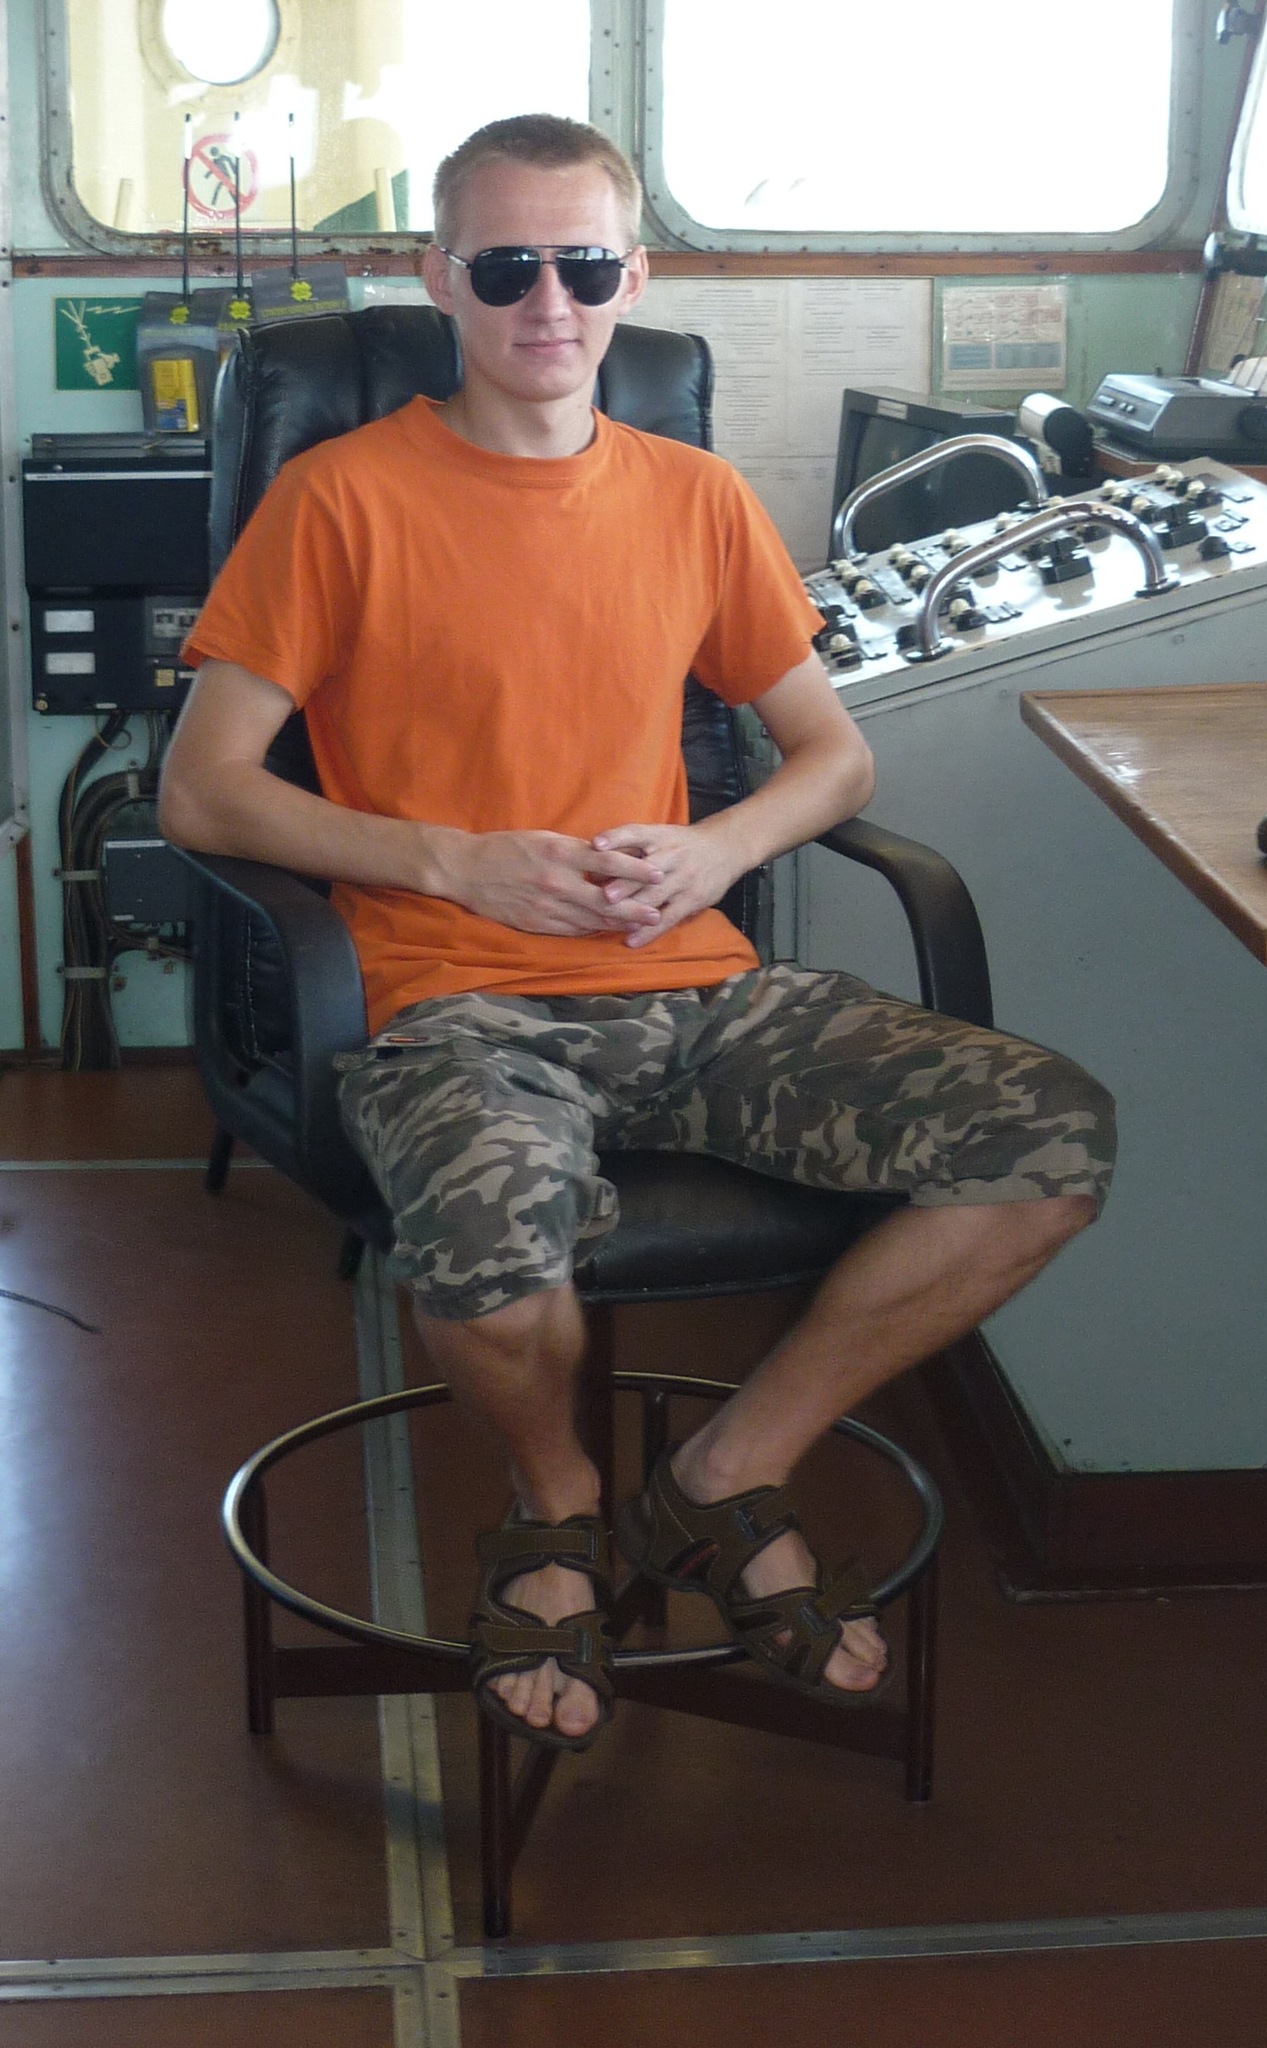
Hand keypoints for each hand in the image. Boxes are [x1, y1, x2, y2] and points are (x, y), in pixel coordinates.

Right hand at [438, 828, 665, 936]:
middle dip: (635, 908)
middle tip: (658, 912)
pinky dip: (591, 930)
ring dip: (618, 924)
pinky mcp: (537, 924)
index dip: (637, 869)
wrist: (466, 870)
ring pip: (591, 919)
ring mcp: (547, 906)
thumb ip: (574, 850)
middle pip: (605, 900)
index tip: (659, 872)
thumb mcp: (543, 838)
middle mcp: (557, 882)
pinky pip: (571, 930)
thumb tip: (605, 857)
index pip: (608, 861)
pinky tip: (607, 931)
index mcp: (560, 853)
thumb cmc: (505, 848)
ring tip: (641, 926)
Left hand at [590, 820, 743, 947]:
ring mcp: (683, 878)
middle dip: (625, 883)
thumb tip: (593, 861)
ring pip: (656, 895)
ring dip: (633, 909)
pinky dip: (649, 931)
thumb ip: (632, 848)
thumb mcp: (661, 836)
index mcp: (660, 836)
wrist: (725, 847)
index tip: (596, 844)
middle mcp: (672, 855)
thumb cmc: (680, 844)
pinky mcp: (693, 899)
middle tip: (604, 894)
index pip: (635, 833)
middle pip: (645, 869)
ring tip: (610, 920)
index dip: (616, 838)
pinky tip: (631, 941)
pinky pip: (669, 917)